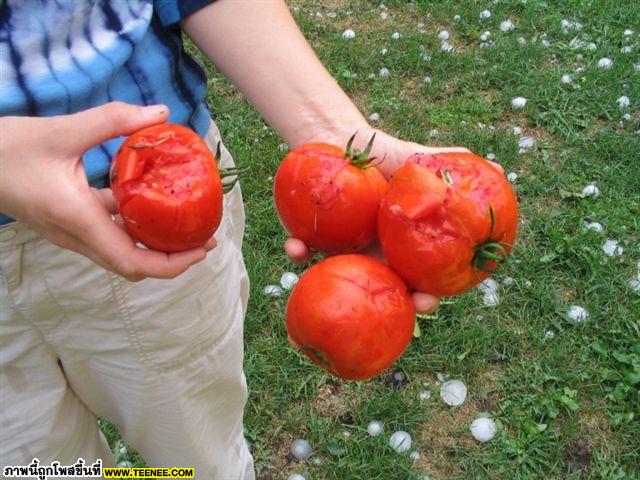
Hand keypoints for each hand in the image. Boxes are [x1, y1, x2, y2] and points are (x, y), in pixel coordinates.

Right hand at [0, 102, 215, 280]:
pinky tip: (152, 201)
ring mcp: (72, 233)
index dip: (170, 264)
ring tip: (186, 222)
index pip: (132, 262)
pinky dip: (134, 225)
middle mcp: (77, 235)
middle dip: (172, 257)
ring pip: (121, 251)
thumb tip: (161, 114)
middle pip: (132, 265)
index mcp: (78, 220)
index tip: (199, 250)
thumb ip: (113, 120)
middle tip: (203, 237)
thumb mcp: (62, 130)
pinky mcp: (69, 222)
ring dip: (155, 243)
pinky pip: (109, 232)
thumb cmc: (7, 149)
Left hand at [282, 127, 503, 312]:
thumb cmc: (388, 156)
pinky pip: (304, 250)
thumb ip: (455, 168)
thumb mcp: (421, 160)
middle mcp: (372, 256)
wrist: (346, 142)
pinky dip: (297, 250)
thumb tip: (501, 171)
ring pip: (338, 280)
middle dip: (381, 309)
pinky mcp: (313, 238)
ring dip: (329, 285)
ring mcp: (342, 251)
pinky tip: (294, 247)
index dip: (426, 295)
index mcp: (401, 247)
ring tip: (328, 278)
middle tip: (378, 307)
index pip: (420, 279)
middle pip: (380, 293)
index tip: (427, 300)